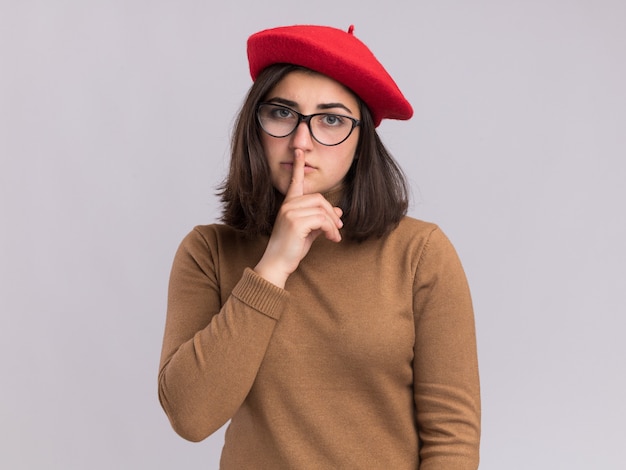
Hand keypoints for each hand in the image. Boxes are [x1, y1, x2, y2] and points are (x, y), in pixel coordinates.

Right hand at [254, 150, 343, 287]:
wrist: (277, 263)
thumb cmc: (291, 248)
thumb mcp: (310, 231)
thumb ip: (322, 219)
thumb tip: (339, 213)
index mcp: (289, 204)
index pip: (295, 181)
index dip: (298, 165)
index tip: (298, 150)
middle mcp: (288, 205)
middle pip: (319, 199)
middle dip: (332, 214)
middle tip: (338, 228)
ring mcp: (290, 212)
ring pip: (323, 210)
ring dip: (333, 225)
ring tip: (335, 237)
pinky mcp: (295, 222)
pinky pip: (322, 220)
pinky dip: (331, 230)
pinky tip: (332, 239)